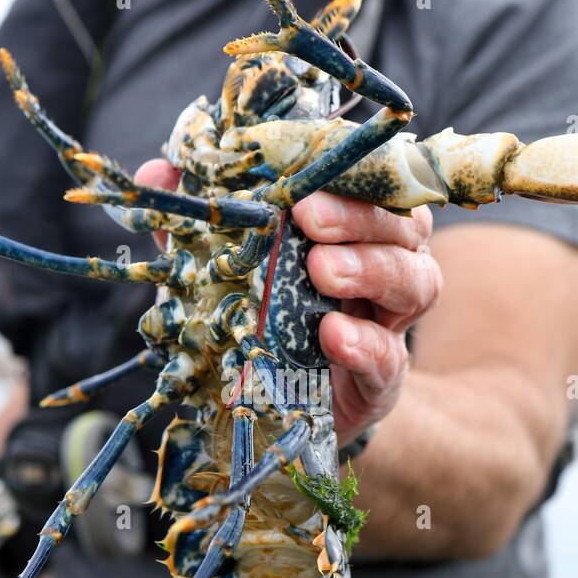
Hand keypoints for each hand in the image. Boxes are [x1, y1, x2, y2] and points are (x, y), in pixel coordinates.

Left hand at [134, 162, 442, 442]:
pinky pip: (389, 356)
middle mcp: (388, 265)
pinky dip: (364, 342)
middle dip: (358, 215)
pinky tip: (332, 335)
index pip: (375, 183)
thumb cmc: (258, 320)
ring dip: (371, 268)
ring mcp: (390, 323)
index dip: (352, 167)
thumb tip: (161, 170)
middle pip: (405, 224)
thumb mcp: (222, 266)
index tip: (305, 167)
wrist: (278, 410)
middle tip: (306, 216)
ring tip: (321, 272)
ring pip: (416, 281)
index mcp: (357, 228)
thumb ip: (200, 220)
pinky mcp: (383, 379)